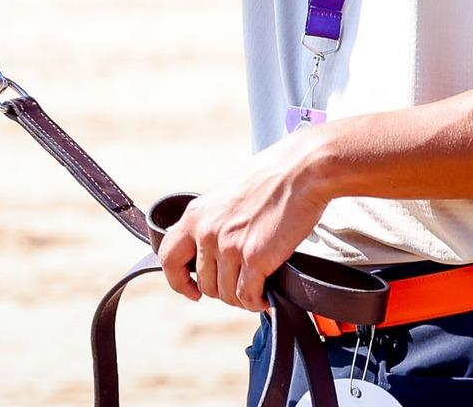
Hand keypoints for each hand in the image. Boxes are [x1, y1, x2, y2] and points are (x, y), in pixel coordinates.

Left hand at [157, 130, 333, 311]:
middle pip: (204, 283)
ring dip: (242, 298)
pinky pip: (247, 296)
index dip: (178, 281)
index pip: (169, 257)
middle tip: (242, 284)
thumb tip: (215, 251)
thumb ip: (215, 221)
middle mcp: (207, 231)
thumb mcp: (228, 195)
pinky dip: (257, 303)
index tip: (192, 291)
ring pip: (226, 294)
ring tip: (258, 289)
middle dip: (223, 289)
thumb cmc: (273, 177)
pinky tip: (266, 297)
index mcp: (197, 214)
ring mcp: (229, 246)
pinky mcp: (254, 258)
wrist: (303, 169)